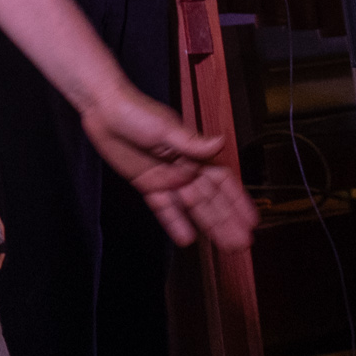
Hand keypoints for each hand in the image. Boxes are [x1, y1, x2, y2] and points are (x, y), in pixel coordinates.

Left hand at [80, 88, 254, 250]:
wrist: (102, 109)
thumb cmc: (136, 110)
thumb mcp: (166, 127)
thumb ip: (192, 142)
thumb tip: (221, 143)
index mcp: (194, 153)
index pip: (222, 181)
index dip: (238, 201)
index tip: (252, 220)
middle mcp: (184, 169)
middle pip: (210, 200)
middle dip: (227, 221)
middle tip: (243, 243)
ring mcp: (167, 178)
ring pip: (192, 208)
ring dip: (209, 227)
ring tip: (226, 247)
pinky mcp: (148, 184)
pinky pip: (163, 208)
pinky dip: (175, 222)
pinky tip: (187, 239)